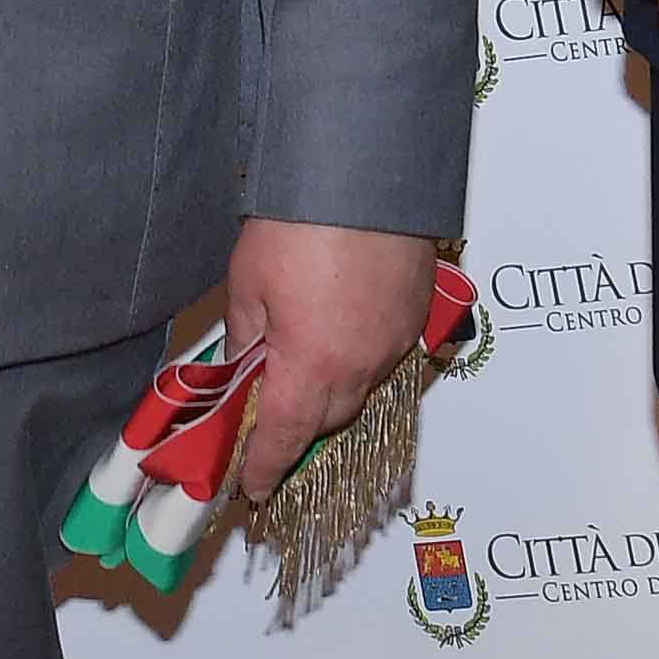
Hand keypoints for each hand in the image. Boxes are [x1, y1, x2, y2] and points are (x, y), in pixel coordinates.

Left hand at [222, 218, 435, 502]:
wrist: (365, 171)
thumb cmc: (300, 222)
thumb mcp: (248, 283)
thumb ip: (244, 336)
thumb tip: (243, 365)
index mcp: (310, 368)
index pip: (283, 439)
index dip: (264, 469)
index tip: (253, 488)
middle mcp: (360, 365)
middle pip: (327, 420)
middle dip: (297, 427)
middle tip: (268, 418)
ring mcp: (394, 341)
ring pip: (360, 389)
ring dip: (331, 389)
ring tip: (305, 360)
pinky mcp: (415, 314)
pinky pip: (385, 356)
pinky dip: (360, 356)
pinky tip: (341, 328)